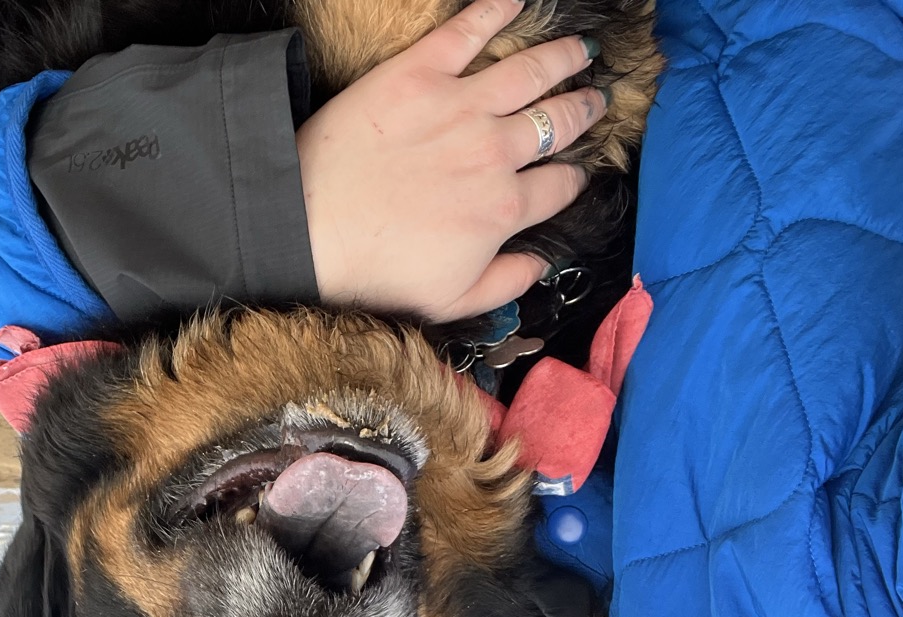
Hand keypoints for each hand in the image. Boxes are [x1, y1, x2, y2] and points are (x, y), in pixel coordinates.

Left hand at [297, 0, 607, 321]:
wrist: (308, 229)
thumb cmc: (374, 272)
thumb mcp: (449, 301)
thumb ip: (505, 283)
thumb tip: (540, 265)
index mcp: (504, 209)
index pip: (559, 185)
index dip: (572, 177)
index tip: (573, 171)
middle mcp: (495, 153)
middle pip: (558, 122)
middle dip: (583, 109)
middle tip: (594, 98)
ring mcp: (461, 107)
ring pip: (532, 71)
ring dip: (563, 57)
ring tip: (581, 51)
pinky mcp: (419, 73)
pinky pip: (469, 31)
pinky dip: (496, 10)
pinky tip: (516, 0)